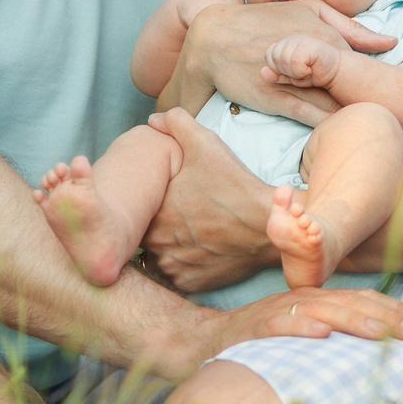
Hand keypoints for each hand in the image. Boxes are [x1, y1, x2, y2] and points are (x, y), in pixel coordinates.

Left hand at [139, 109, 281, 292]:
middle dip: (156, 226)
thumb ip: (174, 123)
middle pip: (144, 234)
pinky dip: (184, 266)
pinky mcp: (189, 284)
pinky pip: (176, 276)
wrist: (268, 224)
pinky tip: (198, 251)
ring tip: (189, 234)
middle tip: (178, 216)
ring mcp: (171, 266)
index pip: (135, 209)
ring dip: (167, 248)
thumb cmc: (234, 184)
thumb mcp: (205, 143)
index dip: (148, 203)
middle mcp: (154, 243)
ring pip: (158, 257)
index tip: (164, 198)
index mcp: (150, 211)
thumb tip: (153, 119)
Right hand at [178, 0, 388, 124]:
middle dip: (375, 104)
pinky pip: (312, 117)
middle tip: (396, 121)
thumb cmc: (265, 20)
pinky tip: (342, 135)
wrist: (214, 38)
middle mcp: (316, 59)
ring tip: (372, 132)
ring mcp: (297, 81)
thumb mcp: (311, 11)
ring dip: (355, 118)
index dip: (385, 84)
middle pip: (357, 89)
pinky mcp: (277, 99)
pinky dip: (330, 127)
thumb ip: (352, 27)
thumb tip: (390, 42)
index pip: (369, 67)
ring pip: (338, 106)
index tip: (400, 98)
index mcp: (329, 37)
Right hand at [205, 282, 402, 353]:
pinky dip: (300, 328)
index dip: (399, 311)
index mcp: (320, 303)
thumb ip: (337, 342)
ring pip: (323, 312)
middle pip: (354, 303)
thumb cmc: (261, 345)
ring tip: (384, 336)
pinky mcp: (254, 328)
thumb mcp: (304, 339)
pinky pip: (279, 326)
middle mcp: (303, 302)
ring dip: (356, 322)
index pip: (366, 302)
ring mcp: (278, 312)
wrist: (200, 342)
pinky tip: (321, 337)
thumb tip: (382, 358)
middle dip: (391, 317)